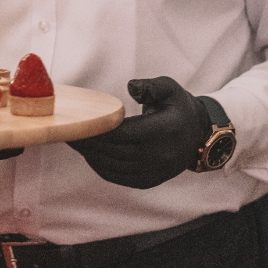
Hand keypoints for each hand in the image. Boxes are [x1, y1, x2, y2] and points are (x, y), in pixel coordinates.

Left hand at [68, 77, 210, 188]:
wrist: (199, 136)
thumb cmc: (179, 108)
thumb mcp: (170, 88)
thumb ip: (150, 86)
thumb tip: (130, 87)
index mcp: (163, 131)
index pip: (122, 134)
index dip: (98, 130)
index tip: (79, 122)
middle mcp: (159, 155)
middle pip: (113, 151)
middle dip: (88, 143)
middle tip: (67, 132)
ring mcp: (154, 171)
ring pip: (113, 167)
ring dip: (91, 156)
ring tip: (75, 142)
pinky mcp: (149, 181)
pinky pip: (118, 177)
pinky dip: (100, 167)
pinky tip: (90, 155)